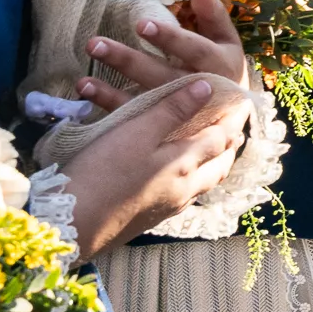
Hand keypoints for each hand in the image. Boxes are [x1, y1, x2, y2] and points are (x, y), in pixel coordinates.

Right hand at [60, 76, 250, 255]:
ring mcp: (170, 207)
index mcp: (186, 164)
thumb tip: (209, 87)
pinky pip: (187, 194)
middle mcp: (186, 189)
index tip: (241, 100)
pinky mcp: (152, 217)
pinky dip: (194, 178)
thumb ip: (173, 110)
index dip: (233, 117)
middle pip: (220, 163)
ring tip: (211, 146)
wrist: (71, 224)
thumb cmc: (103, 172)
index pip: (222, 137)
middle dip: (228, 142)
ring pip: (205, 182)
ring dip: (213, 162)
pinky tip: (180, 173)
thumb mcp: (137, 132)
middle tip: (232, 124)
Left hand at [78, 0, 250, 112]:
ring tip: (82, 79)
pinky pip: (135, 116)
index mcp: (219, 66)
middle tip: (95, 44)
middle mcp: (200, 91)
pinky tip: (86, 92)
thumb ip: (213, 16)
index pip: (194, 50)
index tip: (140, 24)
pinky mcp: (165, 126)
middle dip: (129, 62)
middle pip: (162, 76)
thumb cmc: (224, 70)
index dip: (169, 38)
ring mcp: (181, 114)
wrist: (232, 117)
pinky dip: (109, 104)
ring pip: (146, 100)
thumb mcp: (226, 42)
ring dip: (112, 91)